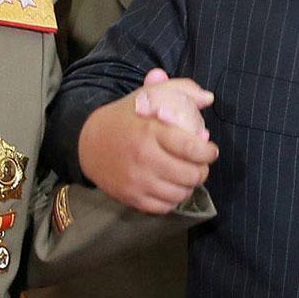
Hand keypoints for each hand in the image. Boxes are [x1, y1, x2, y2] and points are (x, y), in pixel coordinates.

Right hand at [75, 68, 219, 214]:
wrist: (89, 142)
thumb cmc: (126, 118)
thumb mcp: (150, 95)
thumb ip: (181, 90)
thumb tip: (208, 98)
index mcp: (152, 131)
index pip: (192, 148)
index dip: (208, 153)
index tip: (210, 151)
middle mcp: (144, 157)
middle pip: (190, 175)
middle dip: (201, 171)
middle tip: (199, 165)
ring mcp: (137, 180)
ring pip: (179, 194)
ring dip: (188, 187)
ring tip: (186, 176)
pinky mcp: (130, 197)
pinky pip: (163, 207)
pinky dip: (172, 200)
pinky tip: (171, 188)